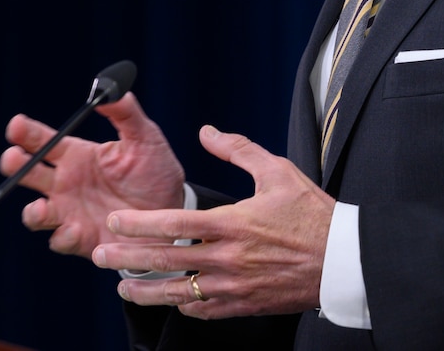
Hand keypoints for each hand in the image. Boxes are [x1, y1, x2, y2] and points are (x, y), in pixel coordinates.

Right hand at [0, 92, 186, 258]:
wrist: (172, 210)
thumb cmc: (155, 171)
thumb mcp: (146, 138)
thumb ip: (126, 114)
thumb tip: (110, 91)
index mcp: (77, 156)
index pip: (45, 141)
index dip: (27, 132)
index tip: (16, 124)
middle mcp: (67, 184)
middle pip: (28, 174)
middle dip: (15, 165)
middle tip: (12, 158)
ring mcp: (70, 212)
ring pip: (36, 213)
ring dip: (34, 211)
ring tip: (40, 207)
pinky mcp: (81, 238)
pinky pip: (61, 240)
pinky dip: (63, 236)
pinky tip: (74, 230)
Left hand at [92, 125, 335, 318]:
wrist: (344, 260)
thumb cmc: (312, 214)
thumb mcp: (278, 171)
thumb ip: (238, 150)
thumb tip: (207, 131)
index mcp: (232, 223)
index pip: (172, 224)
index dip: (138, 224)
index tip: (115, 221)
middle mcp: (227, 258)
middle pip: (165, 261)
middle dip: (126, 258)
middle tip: (99, 255)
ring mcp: (234, 287)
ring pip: (177, 293)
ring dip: (145, 290)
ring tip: (122, 286)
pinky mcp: (244, 305)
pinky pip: (203, 311)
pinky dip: (183, 306)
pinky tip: (171, 300)